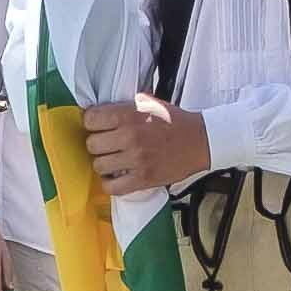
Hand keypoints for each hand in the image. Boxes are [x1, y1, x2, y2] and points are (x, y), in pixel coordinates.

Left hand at [72, 94, 210, 198]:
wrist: (200, 140)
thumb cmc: (173, 121)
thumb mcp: (147, 103)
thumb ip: (122, 107)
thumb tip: (96, 112)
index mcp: (128, 115)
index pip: (90, 120)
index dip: (92, 123)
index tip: (98, 126)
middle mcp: (129, 137)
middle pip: (91, 144)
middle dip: (98, 144)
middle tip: (108, 144)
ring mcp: (136, 160)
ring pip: (99, 165)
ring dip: (104, 163)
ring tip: (114, 160)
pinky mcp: (143, 179)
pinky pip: (111, 187)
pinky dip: (110, 183)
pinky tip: (116, 176)